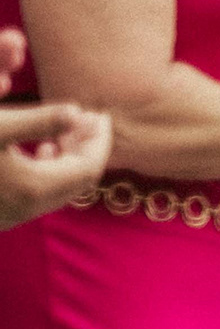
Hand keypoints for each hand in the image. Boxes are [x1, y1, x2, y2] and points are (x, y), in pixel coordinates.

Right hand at [0, 32, 109, 228]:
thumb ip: (39, 120)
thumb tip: (77, 111)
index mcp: (36, 186)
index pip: (90, 164)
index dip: (99, 137)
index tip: (99, 112)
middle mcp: (28, 208)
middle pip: (79, 179)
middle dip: (87, 147)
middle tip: (89, 119)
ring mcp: (11, 216)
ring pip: (59, 189)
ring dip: (67, 159)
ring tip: (66, 130)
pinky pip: (38, 195)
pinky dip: (47, 172)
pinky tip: (38, 152)